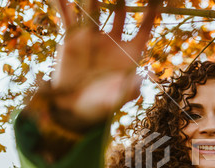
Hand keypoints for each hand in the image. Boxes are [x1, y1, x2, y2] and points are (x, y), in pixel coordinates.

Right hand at [50, 0, 160, 125]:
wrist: (75, 110)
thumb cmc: (101, 107)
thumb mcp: (116, 99)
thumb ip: (128, 89)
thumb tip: (139, 78)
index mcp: (129, 54)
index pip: (144, 29)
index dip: (150, 14)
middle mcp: (113, 42)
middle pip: (121, 14)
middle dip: (123, 0)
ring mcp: (93, 38)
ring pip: (95, 11)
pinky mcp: (72, 40)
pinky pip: (69, 18)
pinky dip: (64, 5)